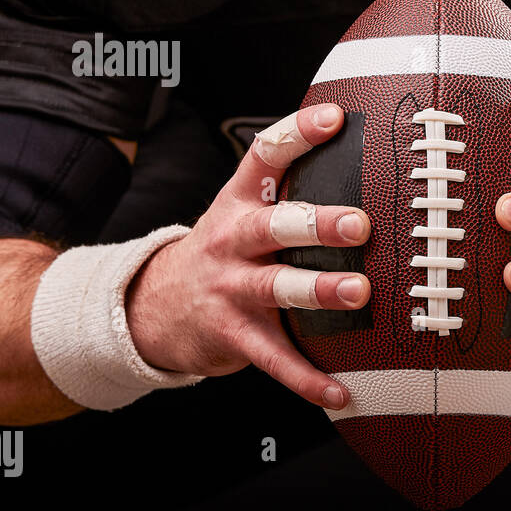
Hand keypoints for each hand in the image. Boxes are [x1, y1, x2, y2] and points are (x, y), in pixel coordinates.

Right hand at [126, 104, 369, 409]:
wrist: (152, 308)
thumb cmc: (223, 253)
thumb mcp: (241, 213)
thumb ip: (287, 192)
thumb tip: (358, 158)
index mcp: (238, 203)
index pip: (266, 156)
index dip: (299, 134)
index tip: (335, 120)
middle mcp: (233, 240)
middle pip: (274, 225)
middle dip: (317, 224)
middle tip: (359, 224)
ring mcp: (230, 289)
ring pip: (276, 288)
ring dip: (318, 291)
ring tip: (358, 293)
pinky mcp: (233, 335)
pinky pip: (275, 359)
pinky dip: (308, 378)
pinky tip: (342, 391)